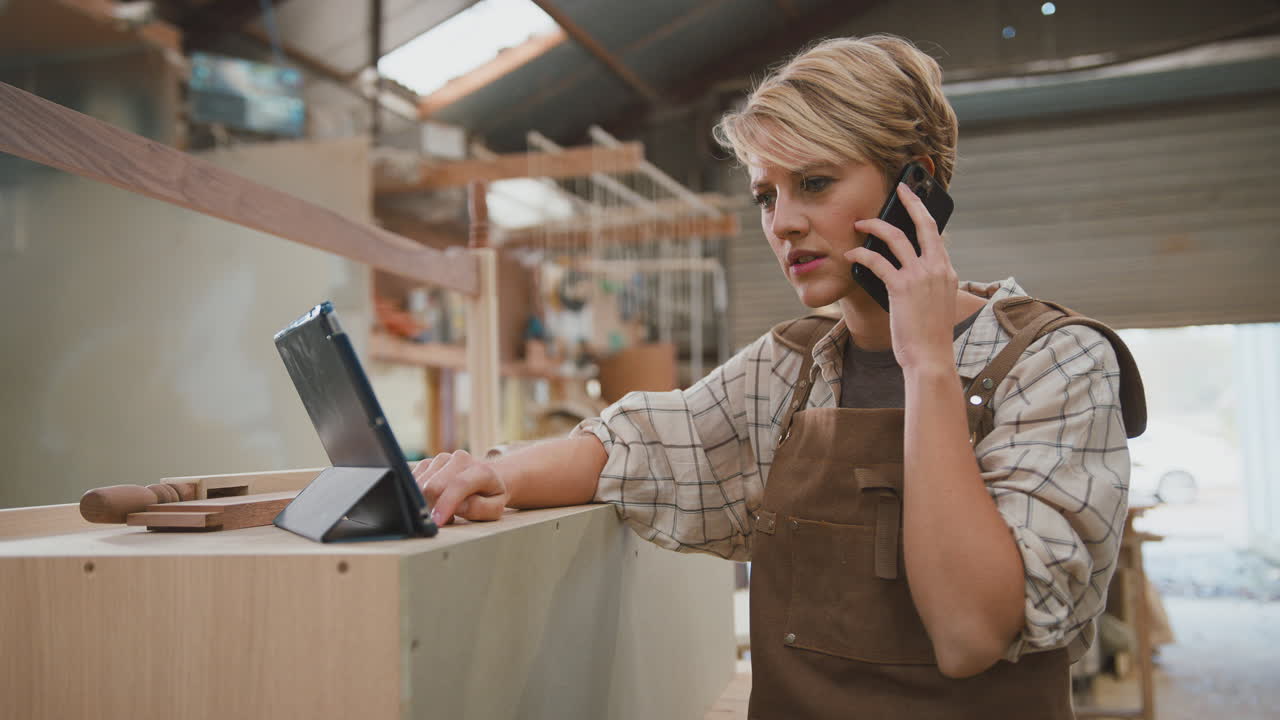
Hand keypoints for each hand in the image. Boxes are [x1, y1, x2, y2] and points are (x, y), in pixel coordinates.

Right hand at [412, 449, 509, 525]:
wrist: (486, 479)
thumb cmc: (489, 498)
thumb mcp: (494, 509)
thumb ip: (479, 508)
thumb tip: (458, 507)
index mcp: (482, 470)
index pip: (459, 484)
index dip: (445, 504)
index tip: (437, 522)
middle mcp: (461, 459)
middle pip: (433, 486)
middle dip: (433, 507)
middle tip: (445, 519)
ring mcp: (443, 458)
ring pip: (421, 484)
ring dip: (426, 502)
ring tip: (444, 509)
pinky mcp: (429, 462)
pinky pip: (414, 481)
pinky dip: (419, 495)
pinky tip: (433, 500)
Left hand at [845, 182, 958, 372]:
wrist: (930, 357)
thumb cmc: (929, 337)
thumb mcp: (936, 305)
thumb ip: (927, 285)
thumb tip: (907, 272)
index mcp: (948, 272)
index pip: (935, 236)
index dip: (924, 216)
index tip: (915, 202)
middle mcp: (938, 268)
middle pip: (925, 224)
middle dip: (911, 201)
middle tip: (901, 187)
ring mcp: (921, 276)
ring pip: (896, 237)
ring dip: (875, 226)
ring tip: (860, 223)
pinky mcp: (902, 287)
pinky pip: (877, 261)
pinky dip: (862, 254)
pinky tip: (851, 254)